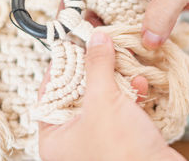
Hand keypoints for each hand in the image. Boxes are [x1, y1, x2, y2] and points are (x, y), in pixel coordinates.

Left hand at [38, 31, 184, 160]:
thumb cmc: (122, 152)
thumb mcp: (103, 101)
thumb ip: (97, 66)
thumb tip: (96, 39)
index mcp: (55, 137)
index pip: (49, 92)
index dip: (60, 66)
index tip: (72, 45)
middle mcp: (74, 138)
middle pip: (77, 92)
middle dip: (93, 69)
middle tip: (100, 46)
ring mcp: (98, 137)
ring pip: (102, 97)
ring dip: (115, 78)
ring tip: (123, 59)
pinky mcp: (121, 136)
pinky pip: (120, 108)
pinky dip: (129, 93)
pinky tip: (139, 82)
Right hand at [74, 0, 188, 49]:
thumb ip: (161, 12)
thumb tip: (146, 42)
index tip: (68, 17)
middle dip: (96, 16)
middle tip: (90, 41)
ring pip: (123, 9)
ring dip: (118, 27)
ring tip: (111, 48)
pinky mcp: (165, 1)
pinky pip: (143, 18)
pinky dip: (138, 31)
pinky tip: (135, 46)